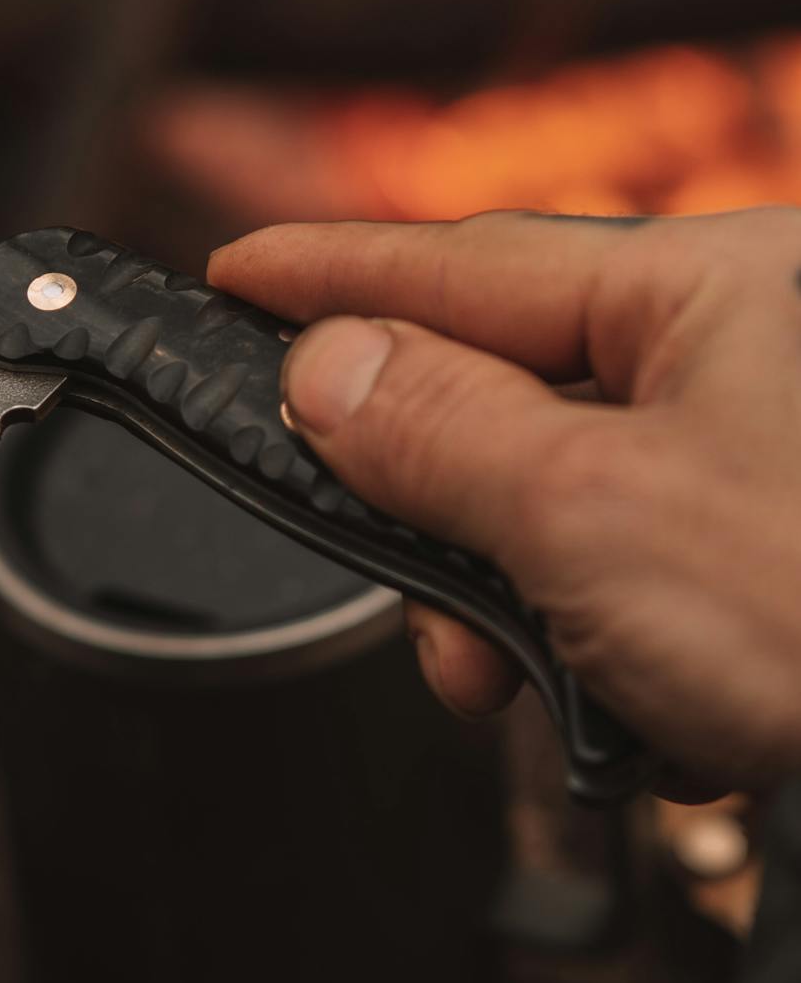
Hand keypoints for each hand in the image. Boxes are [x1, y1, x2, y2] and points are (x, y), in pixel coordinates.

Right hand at [209, 208, 800, 797]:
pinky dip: (620, 649)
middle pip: (519, 398)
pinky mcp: (791, 547)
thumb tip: (327, 363)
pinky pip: (649, 569)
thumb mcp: (594, 517)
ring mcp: (780, 452)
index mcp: (722, 291)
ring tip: (543, 698)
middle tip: (428, 625)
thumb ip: (435, 428)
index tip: (237, 277)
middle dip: (447, 524)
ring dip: (531, 611)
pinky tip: (654, 721)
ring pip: (576, 503)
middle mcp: (757, 349)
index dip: (335, 273)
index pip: (474, 261)